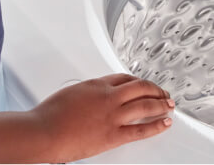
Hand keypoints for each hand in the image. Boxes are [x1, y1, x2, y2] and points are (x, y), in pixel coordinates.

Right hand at [30, 74, 173, 162]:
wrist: (44, 131)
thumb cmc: (50, 115)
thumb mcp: (69, 94)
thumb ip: (86, 94)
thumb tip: (91, 99)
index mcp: (96, 85)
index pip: (123, 78)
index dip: (137, 81)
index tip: (142, 84)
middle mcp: (108, 97)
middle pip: (140, 87)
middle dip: (155, 89)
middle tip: (163, 92)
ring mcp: (113, 115)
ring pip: (146, 104)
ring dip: (161, 103)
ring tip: (169, 104)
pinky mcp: (114, 134)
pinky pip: (142, 129)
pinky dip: (157, 125)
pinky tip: (165, 122)